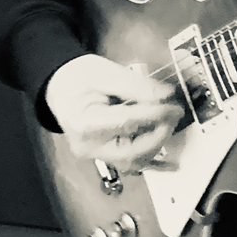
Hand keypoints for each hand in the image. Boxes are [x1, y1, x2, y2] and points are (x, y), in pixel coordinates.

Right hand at [43, 53, 183, 172]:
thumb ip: (138, 86)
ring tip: (170, 123)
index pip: (126, 123)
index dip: (155, 115)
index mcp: (85, 123)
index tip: (175, 107)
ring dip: (156, 145)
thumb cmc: (80, 77)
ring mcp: (95, 155)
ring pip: (132, 161)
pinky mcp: (103, 155)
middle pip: (130, 152)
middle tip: (175, 114)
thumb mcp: (108, 72)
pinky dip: (151, 161)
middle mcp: (88, 146)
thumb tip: (167, 95)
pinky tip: (171, 164)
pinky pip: (129, 162)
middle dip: (158, 135)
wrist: (60, 87)